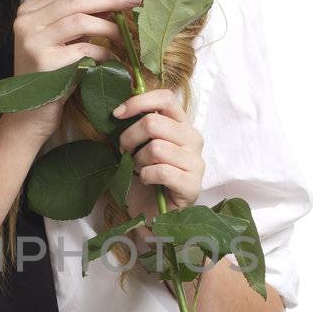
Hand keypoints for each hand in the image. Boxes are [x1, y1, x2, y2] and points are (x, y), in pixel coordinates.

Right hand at [5, 0, 143, 143]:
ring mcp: (33, 42)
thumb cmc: (49, 79)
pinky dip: (104, 53)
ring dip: (109, 28)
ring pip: (81, 21)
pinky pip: (85, 50)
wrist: (29, 117)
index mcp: (28, 13)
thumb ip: (78, 20)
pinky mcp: (45, 63)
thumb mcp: (60, 43)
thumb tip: (110, 1)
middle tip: (135, 1)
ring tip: (125, 37)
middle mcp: (25, 23)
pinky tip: (114, 60)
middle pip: (76, 2)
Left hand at [112, 88, 205, 213]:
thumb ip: (137, 126)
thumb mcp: (138, 146)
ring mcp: (196, 162)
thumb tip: (118, 110)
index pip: (166, 98)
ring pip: (156, 148)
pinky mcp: (193, 184)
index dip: (138, 102)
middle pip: (154, 123)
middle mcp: (193, 139)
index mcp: (181, 124)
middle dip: (130, 137)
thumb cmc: (145, 177)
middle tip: (124, 152)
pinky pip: (162, 171)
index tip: (117, 114)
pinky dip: (147, 176)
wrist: (152, 213)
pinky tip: (147, 181)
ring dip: (138, 161)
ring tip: (139, 170)